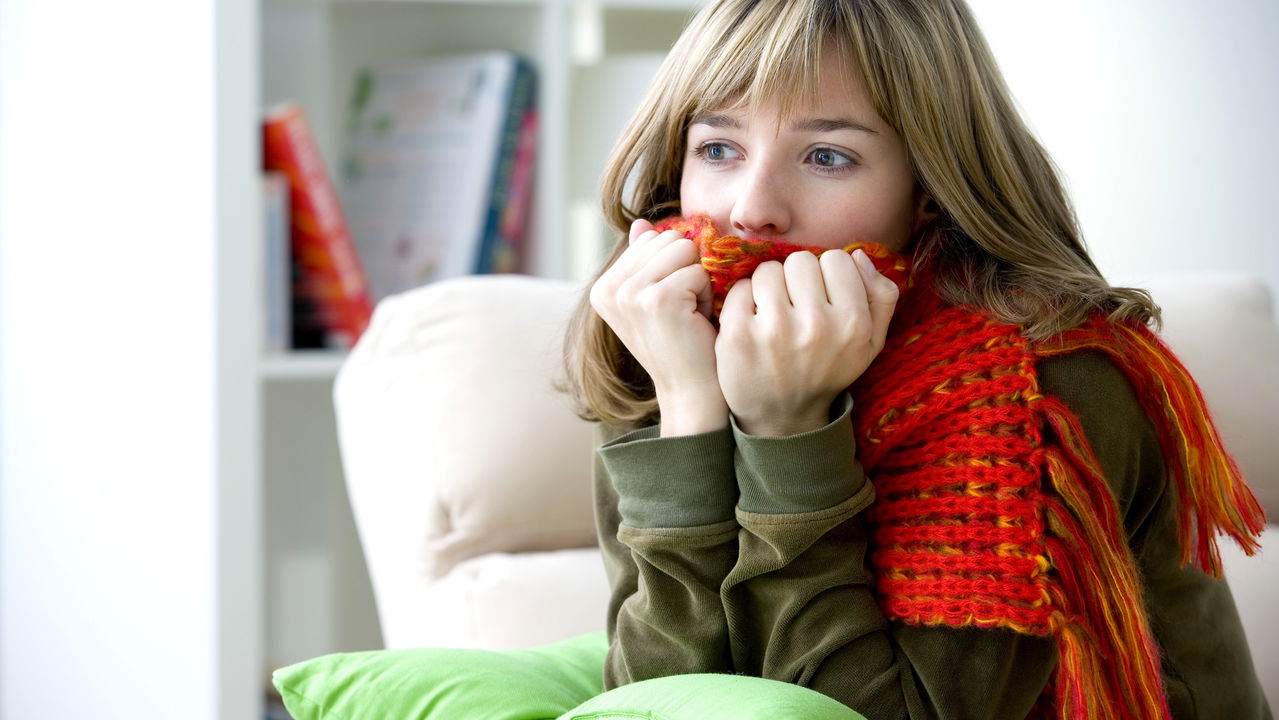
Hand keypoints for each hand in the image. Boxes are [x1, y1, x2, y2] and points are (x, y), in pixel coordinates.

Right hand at [589, 219, 727, 433]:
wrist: (689, 391)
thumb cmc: (680, 342)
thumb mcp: (654, 298)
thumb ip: (645, 259)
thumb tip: (641, 223)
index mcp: (603, 287)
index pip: (651, 238)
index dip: (672, 267)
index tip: (668, 305)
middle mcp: (609, 289)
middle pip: (668, 239)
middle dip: (686, 270)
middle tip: (681, 311)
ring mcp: (630, 294)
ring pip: (684, 250)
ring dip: (696, 281)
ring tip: (687, 314)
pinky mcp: (658, 300)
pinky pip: (698, 271)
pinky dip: (705, 295)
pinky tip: (694, 323)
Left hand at [715, 248, 898, 435]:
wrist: (783, 418)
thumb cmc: (828, 371)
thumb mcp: (871, 343)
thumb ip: (881, 296)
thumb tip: (858, 254)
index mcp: (853, 324)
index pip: (837, 259)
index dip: (827, 275)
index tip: (822, 298)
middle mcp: (816, 326)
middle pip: (800, 260)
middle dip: (796, 279)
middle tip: (794, 306)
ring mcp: (774, 329)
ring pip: (768, 270)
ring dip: (768, 288)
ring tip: (772, 314)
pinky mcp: (738, 334)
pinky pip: (740, 288)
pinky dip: (743, 301)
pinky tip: (752, 323)